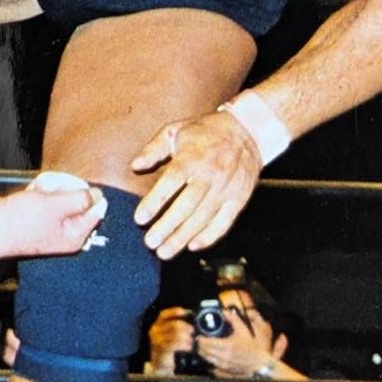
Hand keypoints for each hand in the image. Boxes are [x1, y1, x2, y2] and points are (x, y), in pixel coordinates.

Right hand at [0, 170, 107, 259]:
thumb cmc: (22, 221)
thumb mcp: (55, 205)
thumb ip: (80, 199)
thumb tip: (99, 195)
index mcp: (76, 235)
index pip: (96, 209)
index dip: (84, 192)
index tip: (69, 187)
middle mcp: (67, 231)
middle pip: (79, 200)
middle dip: (62, 189)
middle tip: (47, 190)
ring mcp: (53, 224)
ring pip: (62, 195)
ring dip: (49, 188)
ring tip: (35, 192)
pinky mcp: (41, 216)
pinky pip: (48, 198)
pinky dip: (39, 192)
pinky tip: (30, 193)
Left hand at [131, 109, 259, 259]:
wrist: (246, 132)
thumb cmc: (204, 132)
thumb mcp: (175, 130)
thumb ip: (153, 149)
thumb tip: (135, 165)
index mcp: (191, 157)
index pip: (171, 182)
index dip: (155, 201)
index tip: (140, 218)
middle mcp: (209, 175)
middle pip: (187, 205)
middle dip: (167, 226)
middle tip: (150, 243)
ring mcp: (226, 189)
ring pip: (203, 218)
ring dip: (183, 237)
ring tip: (165, 251)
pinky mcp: (238, 199)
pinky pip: (224, 222)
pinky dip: (209, 236)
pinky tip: (193, 246)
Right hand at [145, 308, 194, 377]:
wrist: (161, 364)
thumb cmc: (169, 348)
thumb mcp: (171, 335)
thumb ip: (178, 328)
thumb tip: (191, 319)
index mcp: (158, 324)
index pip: (164, 314)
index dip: (175, 312)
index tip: (186, 312)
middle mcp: (155, 330)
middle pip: (173, 324)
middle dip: (186, 327)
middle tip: (193, 331)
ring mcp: (156, 340)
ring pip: (175, 334)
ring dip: (186, 338)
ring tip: (192, 341)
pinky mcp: (160, 349)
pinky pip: (173, 344)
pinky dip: (183, 345)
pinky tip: (189, 347)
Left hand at [193, 310, 275, 381]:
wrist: (259, 364)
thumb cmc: (252, 348)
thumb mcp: (243, 330)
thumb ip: (233, 319)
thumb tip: (224, 311)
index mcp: (228, 346)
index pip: (208, 343)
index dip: (201, 340)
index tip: (198, 336)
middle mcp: (225, 357)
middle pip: (205, 352)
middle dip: (200, 346)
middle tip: (198, 342)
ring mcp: (225, 366)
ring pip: (208, 360)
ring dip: (203, 354)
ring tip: (202, 348)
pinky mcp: (226, 372)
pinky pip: (213, 367)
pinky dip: (209, 362)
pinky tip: (209, 357)